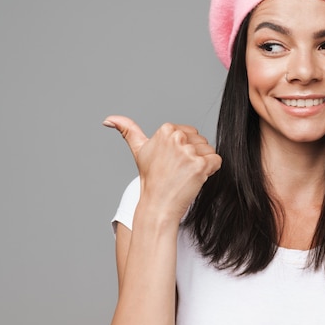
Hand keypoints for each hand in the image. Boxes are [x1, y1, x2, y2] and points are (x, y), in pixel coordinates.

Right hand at [103, 115, 221, 221]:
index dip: (185, 149)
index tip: (172, 161)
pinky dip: (211, 171)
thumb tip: (107, 120)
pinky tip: (195, 179)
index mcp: (166, 130)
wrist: (157, 204)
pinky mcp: (200, 165)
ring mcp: (188, 151)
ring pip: (209, 151)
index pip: (190, 133)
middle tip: (178, 171)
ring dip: (202, 164)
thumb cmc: (151, 178)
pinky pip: (216, 161)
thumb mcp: (139, 150)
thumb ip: (127, 130)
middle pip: (201, 141)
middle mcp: (177, 137)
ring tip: (185, 175)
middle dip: (194, 155)